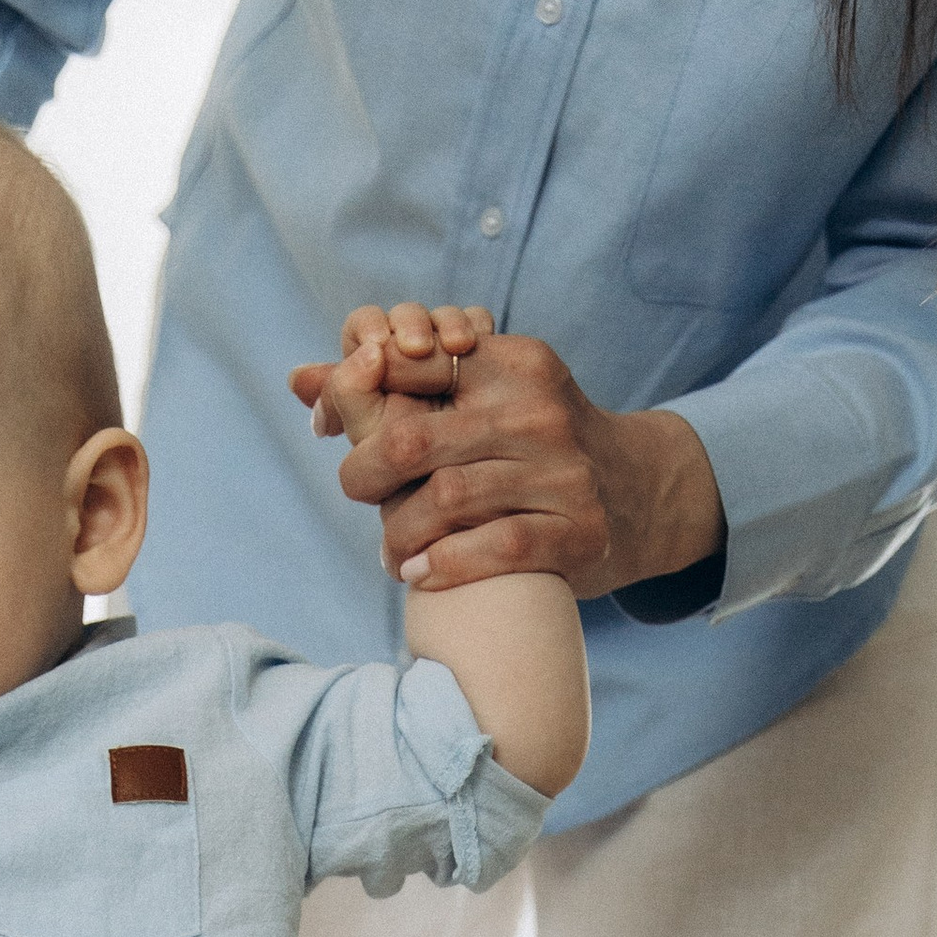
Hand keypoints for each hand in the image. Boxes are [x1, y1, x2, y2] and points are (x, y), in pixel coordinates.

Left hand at [288, 301, 721, 601]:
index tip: (343, 429)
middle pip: (414, 443)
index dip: (360, 395)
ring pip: (446, 502)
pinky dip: (444, 565)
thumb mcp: (483, 398)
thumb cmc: (533, 447)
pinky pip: (494, 549)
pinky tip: (420, 574)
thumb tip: (298, 378)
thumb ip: (398, 387)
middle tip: (358, 494)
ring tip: (390, 552)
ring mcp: (563, 472)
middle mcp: (538, 411)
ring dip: (399, 536)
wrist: (638, 492)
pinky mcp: (579, 531)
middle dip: (365, 476)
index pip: (410, 365)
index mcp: (509, 363)